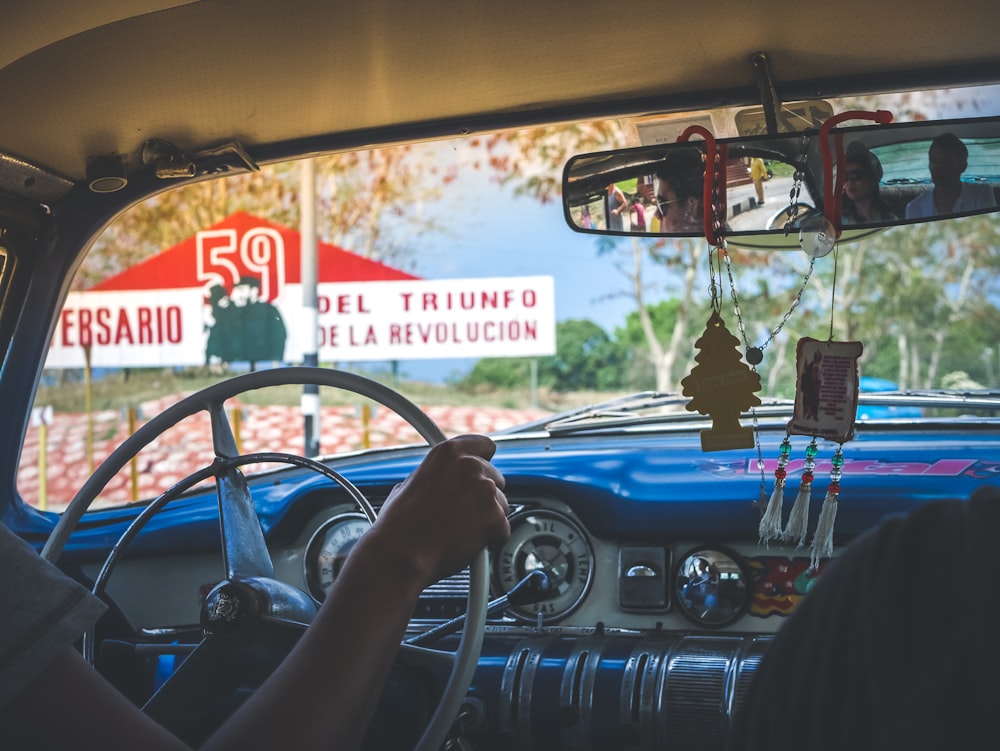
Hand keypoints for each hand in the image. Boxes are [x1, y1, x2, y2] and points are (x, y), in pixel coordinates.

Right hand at [366, 434, 509, 587]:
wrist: (401, 555)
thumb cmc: (399, 526)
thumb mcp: (411, 484)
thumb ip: (438, 476)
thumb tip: (445, 481)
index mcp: (448, 453)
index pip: (484, 445)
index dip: (484, 461)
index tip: (483, 471)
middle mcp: (470, 466)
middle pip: (495, 478)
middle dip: (483, 497)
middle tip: (462, 514)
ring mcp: (485, 490)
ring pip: (502, 505)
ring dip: (487, 518)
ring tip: (459, 531)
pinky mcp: (495, 517)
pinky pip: (503, 529)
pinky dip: (490, 539)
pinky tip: (467, 544)